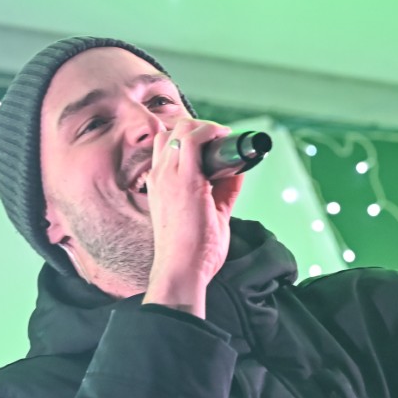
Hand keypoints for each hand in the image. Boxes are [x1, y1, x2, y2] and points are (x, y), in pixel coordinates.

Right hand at [142, 119, 244, 317]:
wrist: (180, 269)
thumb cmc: (190, 250)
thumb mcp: (209, 212)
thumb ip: (223, 190)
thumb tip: (238, 170)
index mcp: (159, 183)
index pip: (167, 144)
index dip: (191, 137)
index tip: (214, 144)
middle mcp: (160, 175)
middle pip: (174, 131)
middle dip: (201, 128)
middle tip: (222, 140)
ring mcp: (170, 175)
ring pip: (183, 129)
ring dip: (207, 128)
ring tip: (224, 139)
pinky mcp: (186, 180)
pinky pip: (195, 140)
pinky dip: (211, 132)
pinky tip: (225, 137)